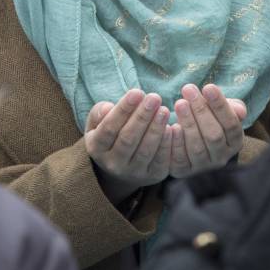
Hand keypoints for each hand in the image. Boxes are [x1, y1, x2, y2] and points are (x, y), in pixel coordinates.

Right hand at [85, 89, 170, 203]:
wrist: (121, 165)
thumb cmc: (111, 134)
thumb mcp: (98, 123)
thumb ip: (99, 113)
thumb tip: (108, 108)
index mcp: (97, 148)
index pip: (109, 127)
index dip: (123, 110)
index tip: (137, 92)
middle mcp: (113, 163)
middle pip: (128, 139)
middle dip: (142, 117)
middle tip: (155, 97)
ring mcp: (133, 173)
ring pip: (145, 150)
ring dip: (156, 129)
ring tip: (164, 110)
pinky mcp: (152, 176)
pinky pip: (160, 161)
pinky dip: (166, 145)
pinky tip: (172, 128)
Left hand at [169, 84, 246, 177]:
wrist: (187, 140)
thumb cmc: (207, 119)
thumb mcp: (221, 111)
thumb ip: (232, 108)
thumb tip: (239, 110)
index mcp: (234, 142)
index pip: (231, 125)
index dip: (220, 106)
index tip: (208, 87)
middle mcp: (221, 157)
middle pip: (214, 136)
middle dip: (201, 111)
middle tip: (188, 89)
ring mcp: (203, 167)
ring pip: (197, 147)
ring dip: (188, 123)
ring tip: (180, 103)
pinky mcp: (184, 171)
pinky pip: (180, 159)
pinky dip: (176, 143)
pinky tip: (171, 126)